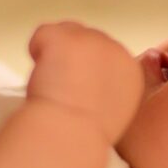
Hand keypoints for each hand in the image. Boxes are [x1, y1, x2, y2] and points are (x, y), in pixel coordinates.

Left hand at [26, 22, 142, 143]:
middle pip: (85, 37)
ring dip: (55, 53)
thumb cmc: (84, 134)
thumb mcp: (113, 112)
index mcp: (130, 71)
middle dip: (71, 57)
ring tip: (52, 83)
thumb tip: (90, 79)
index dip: (84, 68)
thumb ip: (108, 88)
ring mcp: (91, 39)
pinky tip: (42, 74)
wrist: (69, 136)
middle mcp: (116, 49)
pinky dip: (37, 49)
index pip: (104, 52)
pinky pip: (43, 33)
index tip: (76, 89)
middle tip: (62, 87)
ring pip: (65, 31)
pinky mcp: (66, 37)